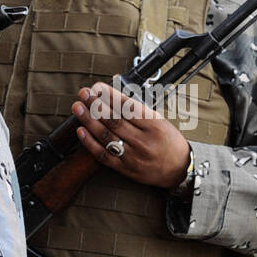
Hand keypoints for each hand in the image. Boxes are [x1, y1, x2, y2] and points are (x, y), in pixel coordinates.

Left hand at [71, 83, 190, 189]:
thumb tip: (117, 87)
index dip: (110, 95)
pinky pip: (103, 155)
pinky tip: (81, 131)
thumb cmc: (170, 142)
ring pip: (106, 136)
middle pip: (114, 120)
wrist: (179, 170)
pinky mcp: (125, 169)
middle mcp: (143, 141)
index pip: (128, 107)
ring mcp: (133, 156)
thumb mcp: (160, 120)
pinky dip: (90, 143)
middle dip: (95, 104)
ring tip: (78, 107)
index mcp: (154, 126)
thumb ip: (137, 106)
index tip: (98, 87)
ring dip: (89, 120)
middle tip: (84, 93)